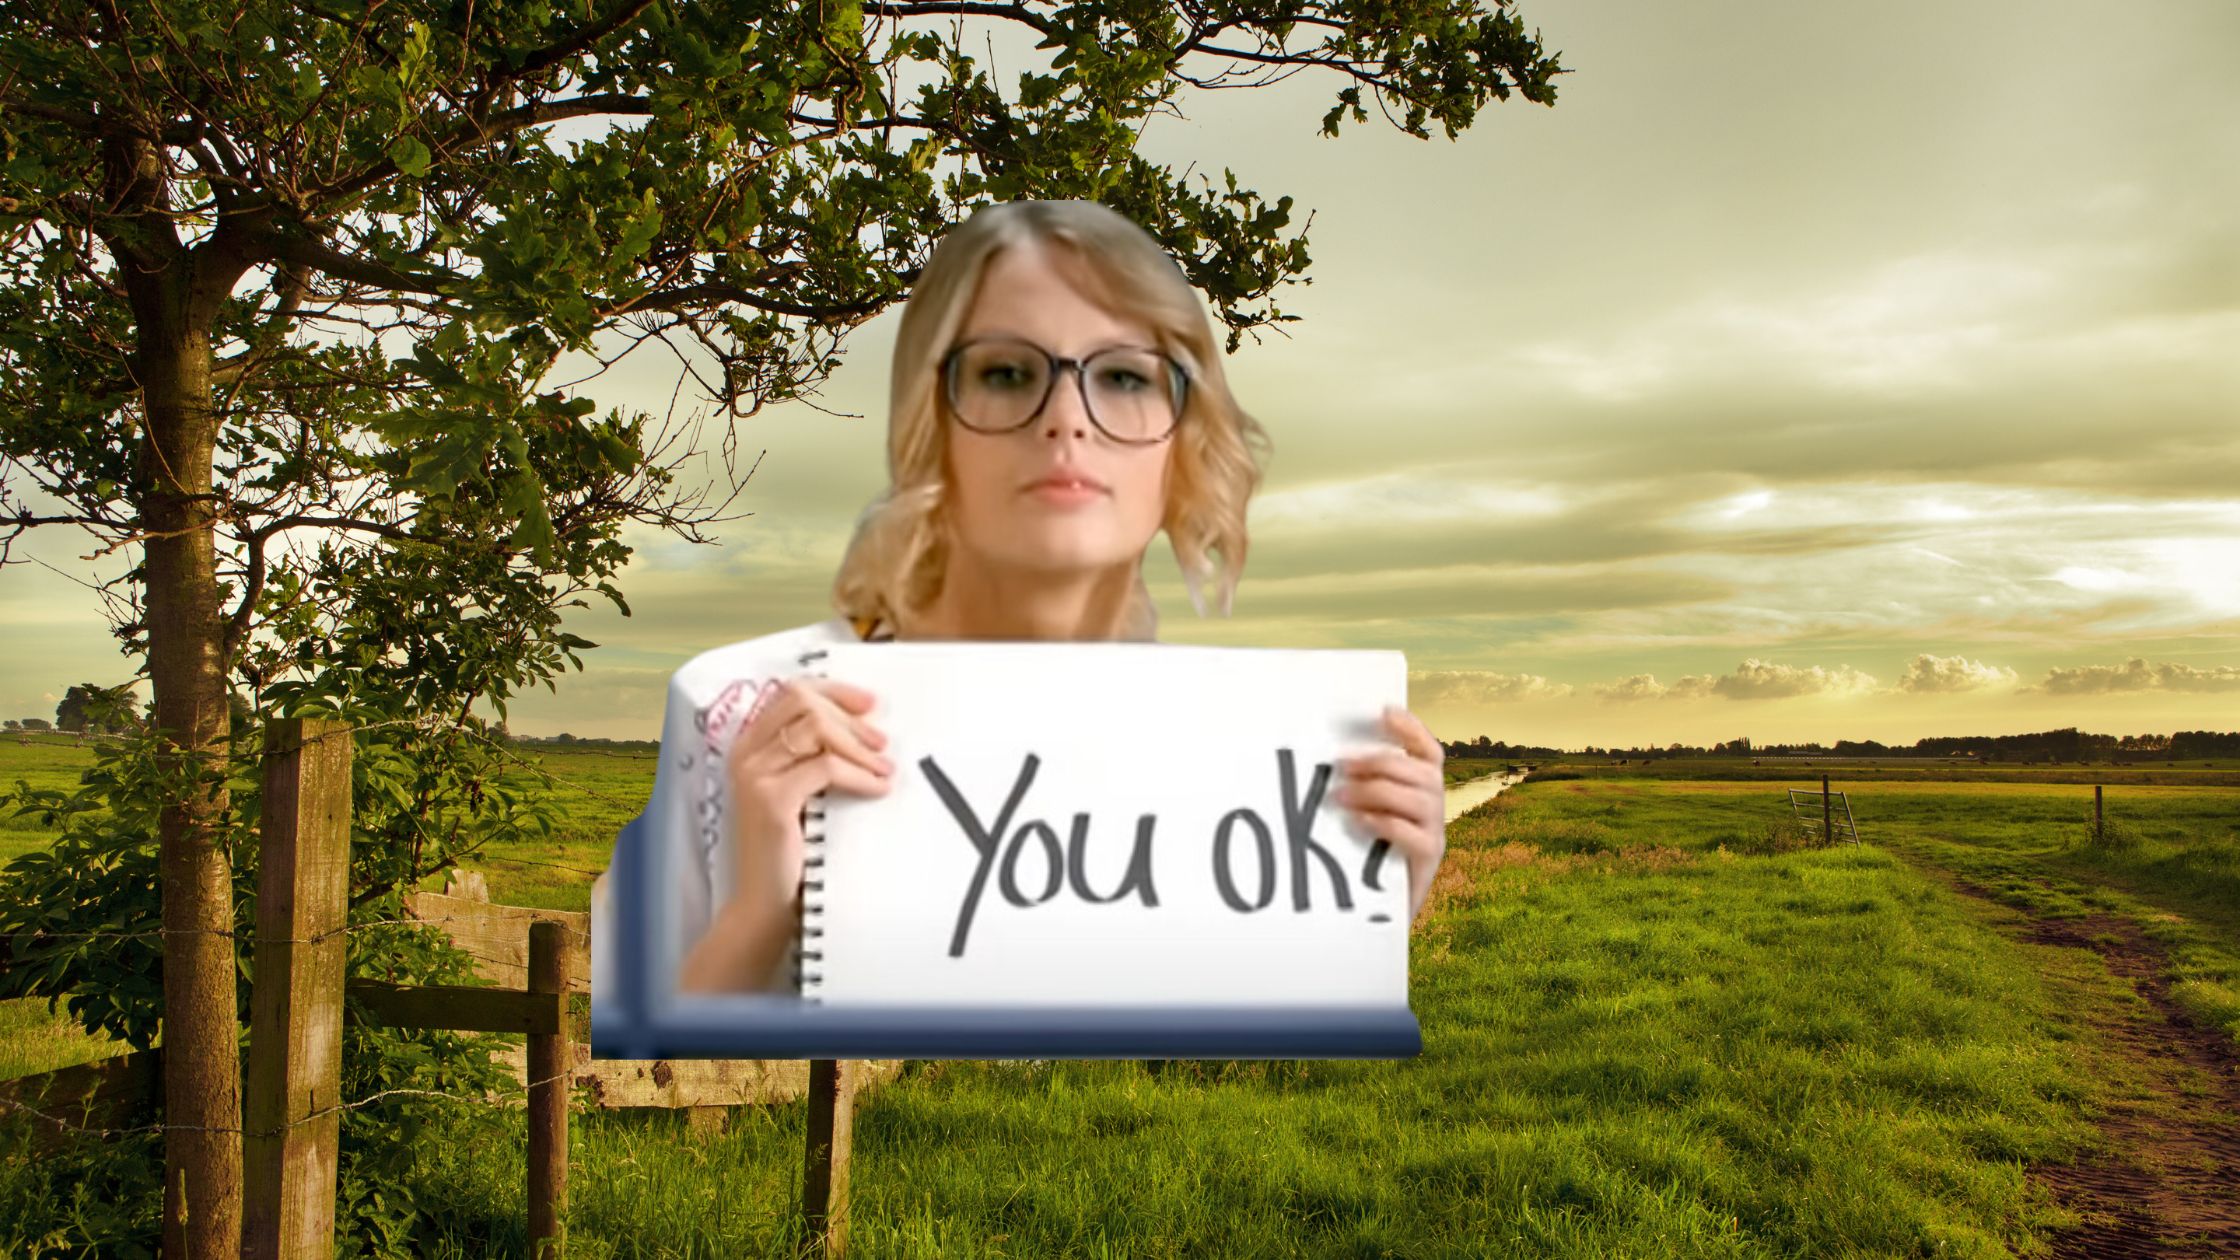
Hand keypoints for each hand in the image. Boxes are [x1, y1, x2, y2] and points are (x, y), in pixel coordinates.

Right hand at [725, 677, 892, 897]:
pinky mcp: (771, 799)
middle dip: (848, 716)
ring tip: (884, 768)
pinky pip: (826, 767)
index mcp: (750, 746)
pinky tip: (878, 788)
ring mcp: (754, 774)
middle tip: (881, 742)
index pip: (790, 692)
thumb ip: (814, 757)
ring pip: (816, 728)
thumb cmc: (787, 848)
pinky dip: (860, 775)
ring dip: (859, 746)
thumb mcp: (801, 792)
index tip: (869, 703)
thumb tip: (866, 729)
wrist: (763, 902)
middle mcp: (746, 753)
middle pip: (802, 701)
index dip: (834, 691)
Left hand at [1333, 706, 1445, 922]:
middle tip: (1341, 765)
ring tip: (1340, 797)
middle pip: (1421, 771)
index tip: (1385, 711)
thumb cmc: (1363, 857)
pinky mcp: (1428, 860)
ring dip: (1376, 791)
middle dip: (1380, 761)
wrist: (1376, 913)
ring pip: (1419, 798)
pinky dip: (1385, 822)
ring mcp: (1435, 834)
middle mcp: (1434, 808)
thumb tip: (1324, 763)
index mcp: (1421, 791)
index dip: (1411, 729)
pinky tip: (1358, 821)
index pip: (1428, 751)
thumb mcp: (1363, 816)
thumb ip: (1356, 790)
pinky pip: (1414, 834)